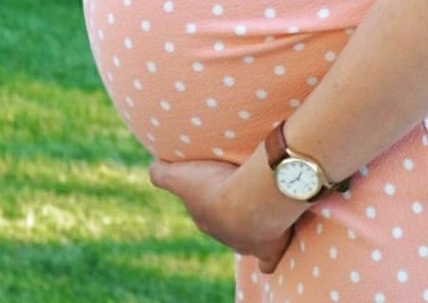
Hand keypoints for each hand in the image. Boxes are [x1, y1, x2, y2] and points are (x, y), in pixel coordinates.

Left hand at [149, 153, 303, 272]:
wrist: (249, 202)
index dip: (210, 198)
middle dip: (232, 211)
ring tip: (262, 206)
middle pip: (227, 225)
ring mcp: (248, 244)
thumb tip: (154, 166)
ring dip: (254, 224)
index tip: (216, 183)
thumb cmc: (215, 188)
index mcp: (207, 220)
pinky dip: (269, 260)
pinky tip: (274, 249)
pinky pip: (268, 262)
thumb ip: (163, 174)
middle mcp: (225, 235)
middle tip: (242, 190)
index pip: (205, 212)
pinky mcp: (271, 248)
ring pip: (248, 240)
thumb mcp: (181, 176)